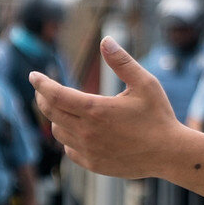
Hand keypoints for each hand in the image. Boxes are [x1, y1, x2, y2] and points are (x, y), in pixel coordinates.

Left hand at [29, 38, 188, 179]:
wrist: (170, 154)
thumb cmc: (159, 116)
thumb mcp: (145, 83)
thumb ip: (122, 62)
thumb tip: (105, 40)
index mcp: (96, 109)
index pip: (56, 94)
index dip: (41, 83)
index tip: (34, 76)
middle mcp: (88, 131)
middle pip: (51, 112)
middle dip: (43, 98)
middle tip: (42, 90)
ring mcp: (89, 150)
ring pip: (58, 132)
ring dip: (56, 118)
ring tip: (62, 108)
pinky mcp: (94, 164)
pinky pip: (69, 150)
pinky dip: (67, 138)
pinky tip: (76, 131)